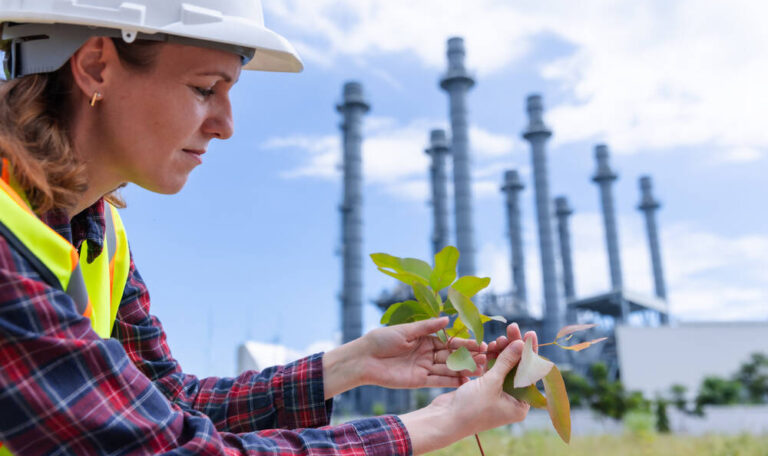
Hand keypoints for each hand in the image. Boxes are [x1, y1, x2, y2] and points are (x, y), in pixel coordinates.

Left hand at [358, 317, 485, 388]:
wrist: (364, 359)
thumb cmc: (382, 339)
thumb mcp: (406, 331)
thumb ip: (427, 327)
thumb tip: (448, 319)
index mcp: (425, 339)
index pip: (449, 341)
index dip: (464, 344)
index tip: (480, 345)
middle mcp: (427, 353)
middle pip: (451, 356)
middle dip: (468, 357)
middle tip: (485, 359)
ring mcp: (424, 368)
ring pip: (447, 369)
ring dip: (463, 370)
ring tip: (480, 371)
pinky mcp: (419, 381)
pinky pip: (438, 381)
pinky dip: (451, 381)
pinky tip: (465, 381)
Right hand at [399, 336, 529, 453]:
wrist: (444, 419)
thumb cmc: (470, 408)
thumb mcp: (491, 384)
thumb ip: (506, 362)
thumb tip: (521, 343)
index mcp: (520, 405)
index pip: (530, 373)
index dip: (530, 352)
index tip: (530, 333)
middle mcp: (512, 400)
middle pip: (518, 367)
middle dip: (515, 348)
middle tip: (512, 327)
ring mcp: (498, 393)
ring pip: (505, 366)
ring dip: (502, 351)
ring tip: (499, 337)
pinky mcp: (485, 388)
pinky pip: (493, 369)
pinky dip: (492, 358)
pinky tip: (490, 346)